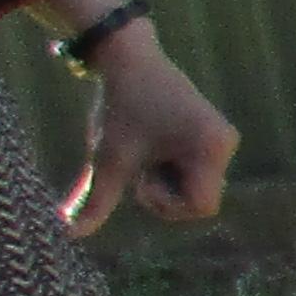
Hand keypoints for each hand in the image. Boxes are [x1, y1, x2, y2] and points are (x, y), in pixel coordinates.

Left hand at [62, 21, 235, 232]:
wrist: (129, 59)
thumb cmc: (120, 107)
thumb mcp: (108, 158)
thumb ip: (96, 201)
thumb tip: (70, 236)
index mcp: (210, 149)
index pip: (201, 207)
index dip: (167, 205)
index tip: (141, 180)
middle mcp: (225, 145)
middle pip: (200, 201)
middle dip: (164, 193)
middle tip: (140, 167)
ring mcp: (221, 139)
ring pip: (196, 188)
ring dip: (165, 181)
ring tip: (146, 154)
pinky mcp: (212, 134)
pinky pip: (195, 172)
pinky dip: (170, 169)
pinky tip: (155, 148)